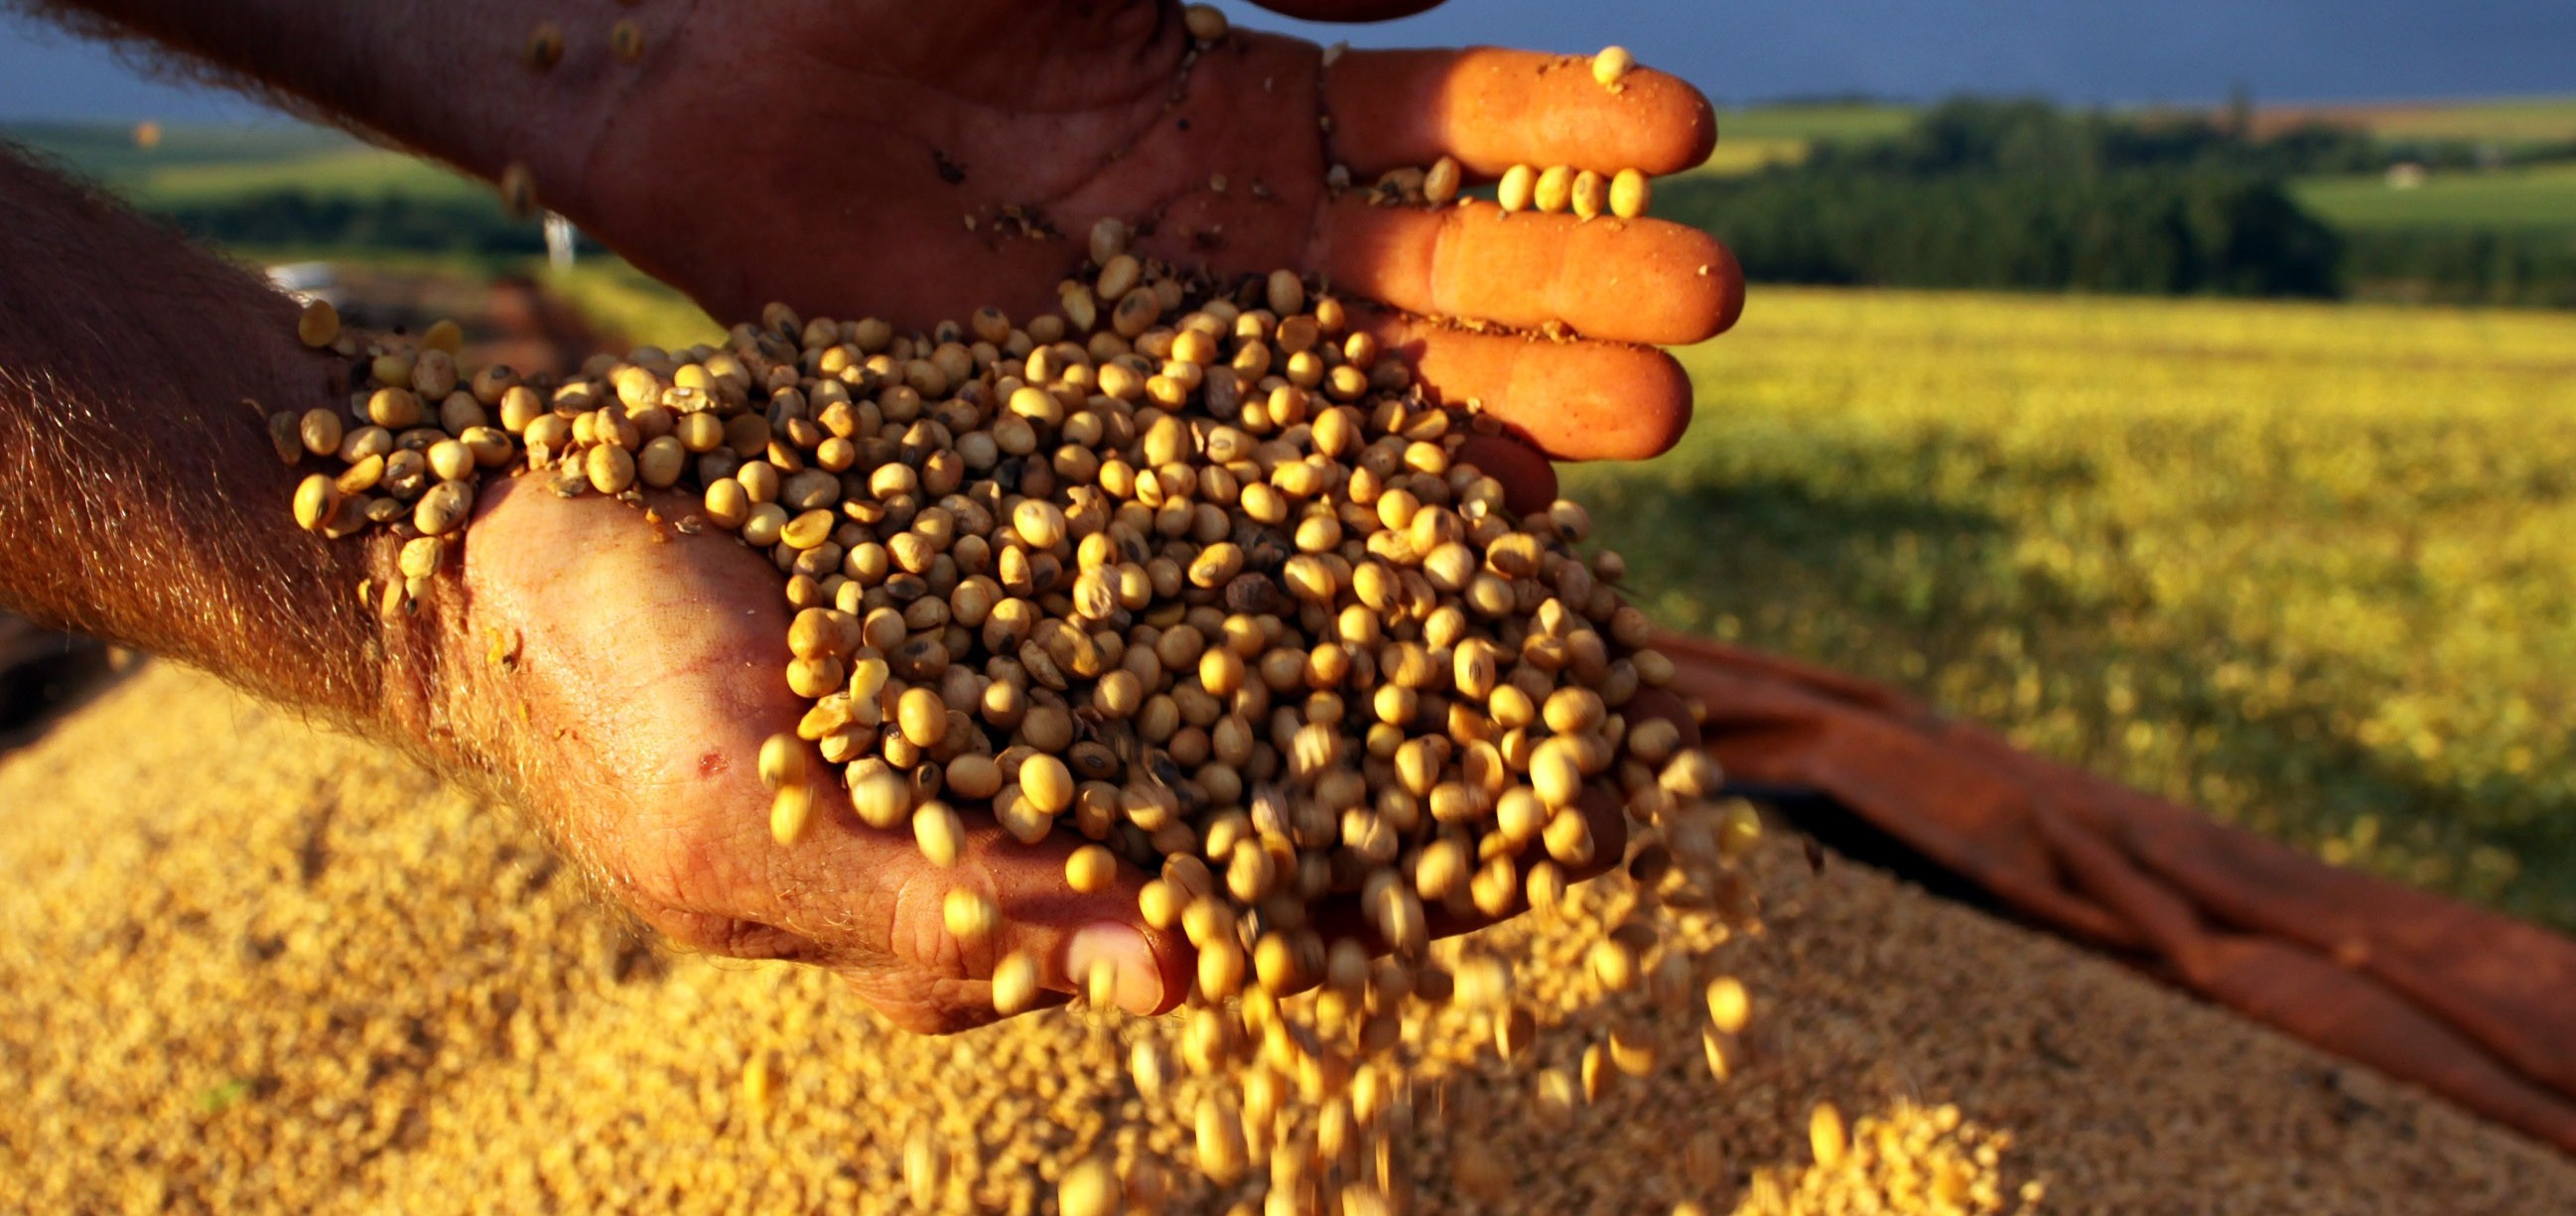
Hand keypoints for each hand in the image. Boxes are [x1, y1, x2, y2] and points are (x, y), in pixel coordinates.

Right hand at [448, 472, 1661, 1032]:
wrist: (510, 529)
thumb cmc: (603, 706)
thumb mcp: (747, 829)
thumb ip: (943, 905)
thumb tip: (1171, 985)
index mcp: (996, 911)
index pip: (1223, 929)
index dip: (1380, 903)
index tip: (1549, 866)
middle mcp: (1049, 802)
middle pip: (1277, 806)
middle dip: (1436, 783)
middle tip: (1625, 751)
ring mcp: (1051, 675)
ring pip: (1260, 670)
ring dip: (1399, 645)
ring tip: (1565, 598)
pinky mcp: (1038, 554)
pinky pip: (1193, 544)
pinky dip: (1299, 524)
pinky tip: (1412, 472)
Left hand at [563, 0, 1741, 493]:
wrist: (679, 61)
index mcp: (1250, 95)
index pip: (1440, 120)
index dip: (1557, 122)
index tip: (1684, 127)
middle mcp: (1234, 234)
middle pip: (1441, 271)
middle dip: (1577, 279)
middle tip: (1709, 301)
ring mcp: (1167, 350)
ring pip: (1369, 390)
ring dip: (1512, 402)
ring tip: (1650, 418)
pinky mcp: (1074, 443)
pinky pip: (1230, 486)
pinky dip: (1346, 513)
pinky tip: (1464, 536)